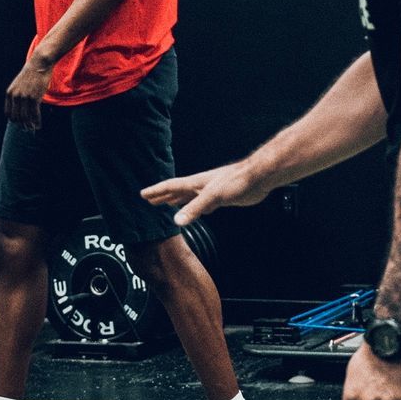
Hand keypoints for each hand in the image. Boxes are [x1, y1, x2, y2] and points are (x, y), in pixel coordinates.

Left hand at [5, 51, 55, 128]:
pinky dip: (37, 121)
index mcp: (9, 93)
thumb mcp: (19, 84)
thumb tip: (20, 107)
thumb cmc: (31, 73)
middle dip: (22, 125)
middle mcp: (15, 96)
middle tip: (28, 129)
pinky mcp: (34, 97)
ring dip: (30, 125)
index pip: (8, 113)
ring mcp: (24, 97)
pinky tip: (39, 125)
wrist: (39, 63)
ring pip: (26, 117)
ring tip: (34, 128)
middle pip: (17, 117)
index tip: (20, 123)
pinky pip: (35, 114)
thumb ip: (18, 94)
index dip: (14, 121)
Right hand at [140, 158, 267, 229]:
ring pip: (189, 197)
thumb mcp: (212, 196)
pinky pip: (203, 204)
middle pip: (177, 191)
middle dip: (163, 196)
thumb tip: (176, 221)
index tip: (143, 194)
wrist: (257, 178)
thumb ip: (194, 209)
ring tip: (168, 204)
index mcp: (195, 183)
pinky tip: (199, 211)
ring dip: (177, 201)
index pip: (170, 186)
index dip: (156, 191)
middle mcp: (200, 186)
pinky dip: (196, 208)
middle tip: (150, 200)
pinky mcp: (222, 198)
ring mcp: (211, 192)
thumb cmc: (236, 181)